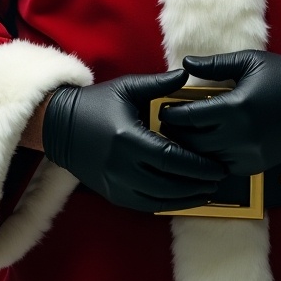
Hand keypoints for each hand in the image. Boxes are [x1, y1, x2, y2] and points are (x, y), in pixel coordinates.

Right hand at [42, 69, 226, 212]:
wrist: (60, 127)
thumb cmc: (97, 103)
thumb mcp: (127, 88)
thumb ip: (159, 84)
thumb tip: (187, 75)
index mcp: (127, 138)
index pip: (170, 158)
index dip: (197, 166)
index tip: (217, 165)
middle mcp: (121, 166)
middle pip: (168, 184)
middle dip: (197, 185)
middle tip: (220, 180)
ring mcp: (115, 184)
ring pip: (158, 200)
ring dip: (186, 199)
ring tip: (207, 192)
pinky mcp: (112, 195)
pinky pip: (145, 205)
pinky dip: (167, 204)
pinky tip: (183, 198)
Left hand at [159, 51, 280, 174]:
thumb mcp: (248, 61)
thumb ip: (214, 64)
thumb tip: (185, 64)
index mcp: (236, 107)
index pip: (191, 117)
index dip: (172, 114)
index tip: (162, 110)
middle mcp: (240, 135)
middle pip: (193, 142)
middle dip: (177, 135)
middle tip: (164, 127)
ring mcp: (249, 154)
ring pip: (206, 159)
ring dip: (192, 150)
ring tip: (180, 138)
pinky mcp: (256, 166)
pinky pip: (224, 167)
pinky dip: (211, 159)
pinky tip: (205, 148)